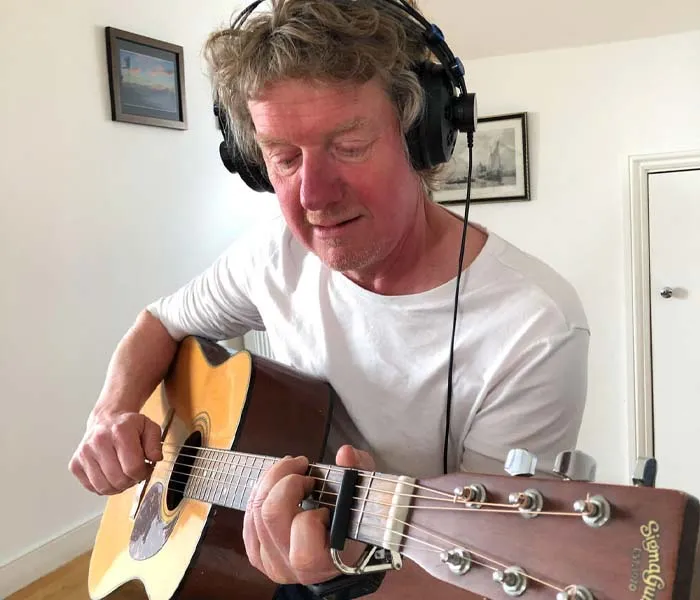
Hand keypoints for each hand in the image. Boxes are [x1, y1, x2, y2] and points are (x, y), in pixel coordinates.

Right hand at [68, 411, 162, 494]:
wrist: (106, 419)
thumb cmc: (128, 426)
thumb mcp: (149, 427)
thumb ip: (156, 443)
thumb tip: (155, 458)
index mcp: (119, 431)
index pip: (133, 468)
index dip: (143, 473)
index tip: (145, 467)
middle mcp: (98, 441)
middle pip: (118, 480)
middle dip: (131, 480)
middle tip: (135, 472)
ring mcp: (84, 454)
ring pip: (104, 487)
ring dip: (118, 487)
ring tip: (123, 474)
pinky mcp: (75, 464)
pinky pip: (92, 488)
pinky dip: (104, 487)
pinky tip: (111, 475)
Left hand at [243, 444, 374, 584]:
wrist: (344, 554)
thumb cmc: (354, 524)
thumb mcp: (363, 495)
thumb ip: (358, 471)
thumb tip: (346, 454)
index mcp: (324, 560)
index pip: (304, 533)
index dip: (310, 509)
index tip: (322, 495)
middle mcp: (293, 567)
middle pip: (271, 515)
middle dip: (285, 480)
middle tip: (301, 468)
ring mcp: (272, 563)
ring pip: (256, 513)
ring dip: (270, 480)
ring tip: (290, 469)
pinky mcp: (258, 556)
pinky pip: (248, 520)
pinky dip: (259, 494)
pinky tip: (274, 485)